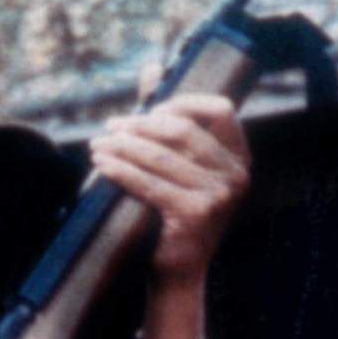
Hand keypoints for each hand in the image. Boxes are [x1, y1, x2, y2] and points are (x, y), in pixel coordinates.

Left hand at [89, 94, 250, 281]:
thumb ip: (168, 115)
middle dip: (140, 124)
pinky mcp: (195, 215)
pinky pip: (149, 183)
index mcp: (239, 157)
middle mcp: (237, 175)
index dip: (184, 102)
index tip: (151, 108)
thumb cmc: (174, 210)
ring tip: (97, 145)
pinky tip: (101, 165)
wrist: (178, 271)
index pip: (221, 110)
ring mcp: (219, 197)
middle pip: (183, 130)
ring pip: (160, 156)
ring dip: (122, 146)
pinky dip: (120, 170)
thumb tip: (153, 67)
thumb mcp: (178, 162)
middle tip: (110, 126)